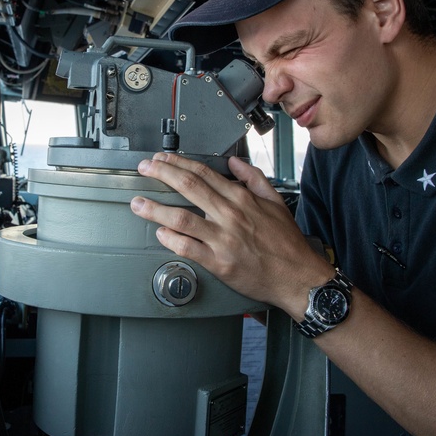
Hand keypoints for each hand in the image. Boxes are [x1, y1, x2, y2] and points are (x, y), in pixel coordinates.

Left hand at [130, 152, 329, 310]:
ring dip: (156, 209)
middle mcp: (230, 215)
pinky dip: (171, 240)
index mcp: (241, 199)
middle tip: (144, 169)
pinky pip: (189, 248)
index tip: (162, 159)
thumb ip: (253, 179)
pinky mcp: (219, 263)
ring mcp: (223, 240)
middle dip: (161, 174)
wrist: (298, 276)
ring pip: (182, 218)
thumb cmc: (286, 243)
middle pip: (188, 187)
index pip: (203, 173)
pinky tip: (159, 233)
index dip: (178, 163)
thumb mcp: (275, 202)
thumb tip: (234, 163)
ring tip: (138, 203)